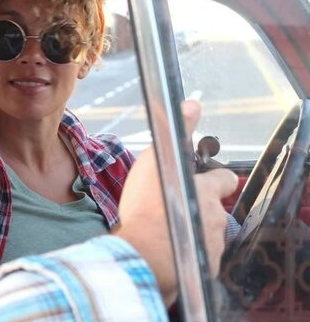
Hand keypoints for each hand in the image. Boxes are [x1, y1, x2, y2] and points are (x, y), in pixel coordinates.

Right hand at [113, 100, 237, 304]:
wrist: (144, 254)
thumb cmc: (146, 208)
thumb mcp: (156, 161)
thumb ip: (177, 133)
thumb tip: (192, 104)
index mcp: (207, 191)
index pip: (225, 179)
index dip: (213, 179)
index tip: (199, 182)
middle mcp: (216, 216)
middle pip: (214, 208)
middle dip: (199, 208)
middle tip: (174, 208)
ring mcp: (213, 242)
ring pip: (207, 231)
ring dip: (192, 229)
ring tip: (168, 230)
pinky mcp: (207, 264)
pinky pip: (201, 254)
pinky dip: (189, 251)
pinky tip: (171, 248)